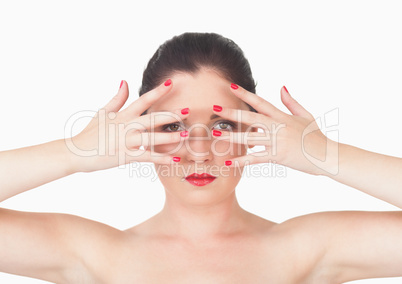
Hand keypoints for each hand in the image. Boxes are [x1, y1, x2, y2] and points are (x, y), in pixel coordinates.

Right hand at [66, 80, 188, 172]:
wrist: (75, 152)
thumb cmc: (90, 133)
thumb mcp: (103, 112)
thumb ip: (117, 98)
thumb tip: (125, 82)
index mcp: (122, 114)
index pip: (143, 100)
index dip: (158, 92)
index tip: (171, 83)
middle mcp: (126, 126)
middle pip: (152, 118)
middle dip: (171, 114)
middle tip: (188, 110)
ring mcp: (125, 141)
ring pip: (151, 138)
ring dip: (170, 137)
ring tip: (185, 136)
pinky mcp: (124, 156)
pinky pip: (146, 157)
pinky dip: (161, 159)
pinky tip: (174, 159)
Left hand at [213, 85, 337, 175]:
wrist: (327, 156)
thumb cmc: (316, 136)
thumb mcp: (305, 115)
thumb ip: (291, 102)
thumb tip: (281, 87)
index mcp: (282, 117)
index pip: (261, 102)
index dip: (246, 94)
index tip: (232, 87)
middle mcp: (278, 127)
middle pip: (251, 119)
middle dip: (232, 113)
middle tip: (215, 108)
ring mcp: (277, 142)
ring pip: (250, 139)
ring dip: (231, 137)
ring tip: (215, 135)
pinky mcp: (278, 157)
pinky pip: (256, 159)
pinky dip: (242, 161)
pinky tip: (228, 162)